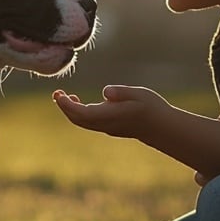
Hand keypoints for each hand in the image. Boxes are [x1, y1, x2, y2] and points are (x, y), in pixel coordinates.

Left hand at [52, 85, 167, 138]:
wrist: (163, 128)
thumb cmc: (152, 108)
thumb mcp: (140, 94)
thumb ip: (122, 92)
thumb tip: (106, 92)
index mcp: (110, 116)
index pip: (82, 113)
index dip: (67, 106)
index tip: (58, 95)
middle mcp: (106, 124)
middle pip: (78, 120)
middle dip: (65, 108)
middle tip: (56, 93)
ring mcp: (107, 128)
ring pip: (83, 122)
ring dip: (71, 110)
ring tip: (63, 96)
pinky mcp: (110, 127)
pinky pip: (89, 122)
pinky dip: (79, 113)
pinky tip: (78, 102)